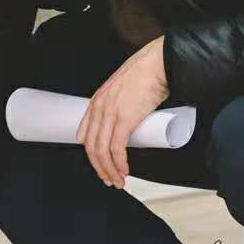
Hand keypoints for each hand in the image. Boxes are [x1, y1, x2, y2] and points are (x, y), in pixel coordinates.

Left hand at [76, 35, 168, 187]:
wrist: (158, 63)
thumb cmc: (147, 73)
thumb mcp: (124, 88)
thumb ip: (122, 102)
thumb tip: (131, 118)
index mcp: (97, 101)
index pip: (85, 134)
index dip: (92, 154)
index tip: (101, 164)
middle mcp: (99, 108)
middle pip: (91, 147)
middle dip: (99, 168)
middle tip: (109, 179)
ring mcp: (110, 114)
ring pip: (101, 152)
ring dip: (110, 170)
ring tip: (119, 180)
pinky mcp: (124, 119)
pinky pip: (116, 149)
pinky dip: (119, 164)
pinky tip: (124, 171)